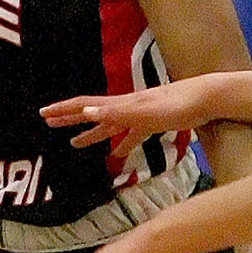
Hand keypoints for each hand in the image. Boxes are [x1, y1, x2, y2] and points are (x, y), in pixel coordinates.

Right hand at [41, 77, 211, 155]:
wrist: (208, 98)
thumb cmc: (179, 106)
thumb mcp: (145, 112)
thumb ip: (116, 113)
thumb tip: (86, 111)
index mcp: (121, 105)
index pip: (85, 105)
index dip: (64, 110)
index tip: (43, 114)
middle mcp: (126, 108)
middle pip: (92, 113)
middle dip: (69, 119)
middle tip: (49, 124)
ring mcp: (139, 115)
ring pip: (109, 127)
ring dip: (91, 134)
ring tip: (75, 144)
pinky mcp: (154, 123)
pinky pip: (131, 135)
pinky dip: (121, 144)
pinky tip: (118, 154)